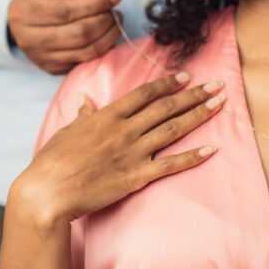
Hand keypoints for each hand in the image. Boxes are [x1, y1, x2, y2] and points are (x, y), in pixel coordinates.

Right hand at [7, 0, 122, 73]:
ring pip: (86, 51)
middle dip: (105, 19)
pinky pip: (86, 62)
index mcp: (25, 10)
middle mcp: (28, 38)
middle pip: (79, 33)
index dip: (95, 3)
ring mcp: (39, 57)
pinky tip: (104, 32)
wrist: (27, 10)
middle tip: (114, 8)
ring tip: (113, 18)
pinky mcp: (52, 68)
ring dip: (109, 34)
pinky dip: (103, 47)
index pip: (66, 11)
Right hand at [9, 73, 224, 229]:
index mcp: (107, 116)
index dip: (168, 83)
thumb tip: (85, 99)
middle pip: (166, 107)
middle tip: (218, 85)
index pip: (144, 94)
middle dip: (194, 95)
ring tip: (220, 105)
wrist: (48, 192)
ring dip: (199, 115)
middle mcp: (123, 130)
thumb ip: (83, 116)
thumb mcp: (67, 131)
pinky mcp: (135, 177)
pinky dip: (193, 156)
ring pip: (173, 129)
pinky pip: (170, 165)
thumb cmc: (52, 162)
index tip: (187, 76)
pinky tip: (212, 149)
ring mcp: (132, 153)